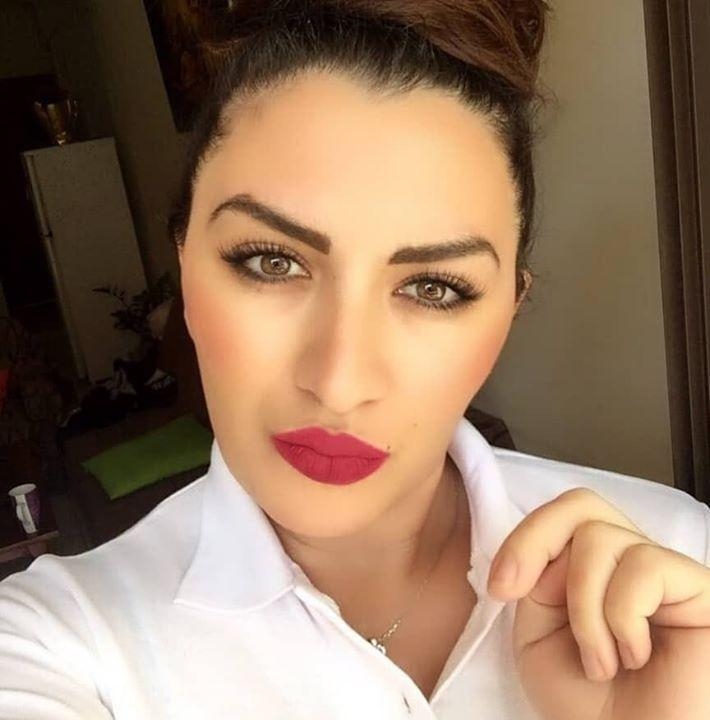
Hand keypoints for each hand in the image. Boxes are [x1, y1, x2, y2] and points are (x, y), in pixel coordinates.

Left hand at [487, 487, 709, 719]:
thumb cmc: (587, 704)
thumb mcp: (535, 634)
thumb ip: (537, 581)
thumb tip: (552, 552)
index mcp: (593, 569)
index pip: (562, 516)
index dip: (525, 538)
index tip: (500, 587)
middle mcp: (631, 562)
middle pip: (583, 505)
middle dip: (538, 542)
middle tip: (519, 594)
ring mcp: (667, 574)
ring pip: (602, 537)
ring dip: (584, 607)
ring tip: (602, 662)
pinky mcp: (701, 590)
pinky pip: (645, 566)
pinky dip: (622, 616)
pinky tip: (635, 657)